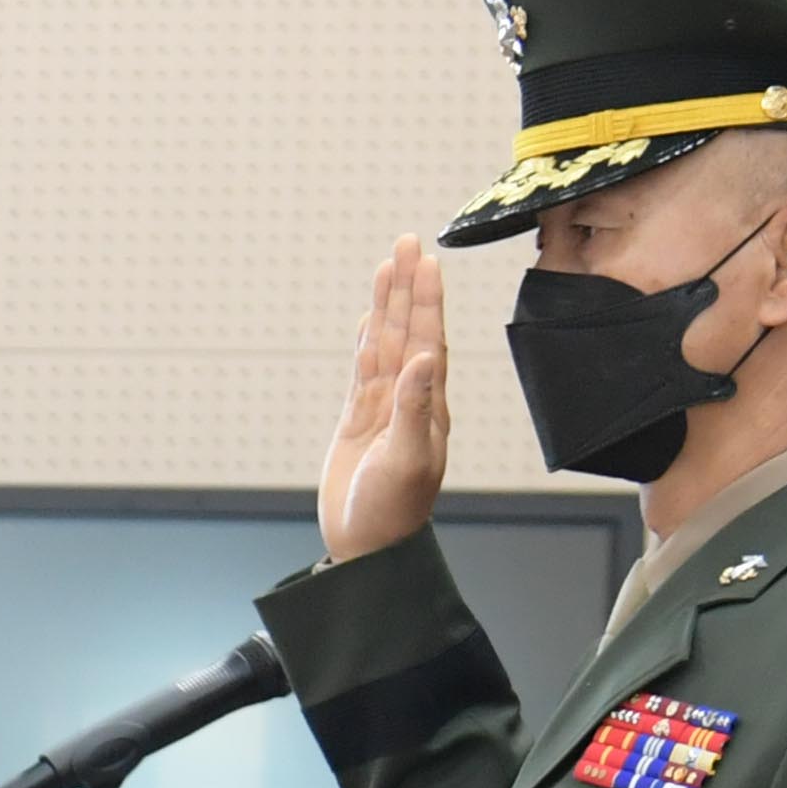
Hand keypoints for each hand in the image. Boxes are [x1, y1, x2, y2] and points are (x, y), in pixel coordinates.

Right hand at [319, 238, 450, 562]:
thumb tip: (420, 358)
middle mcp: (409, 397)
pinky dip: (364, 342)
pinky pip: (362, 371)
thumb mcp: (408, 459)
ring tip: (387, 266)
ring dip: (385, 305)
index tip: (424, 260)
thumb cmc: (393, 510)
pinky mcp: (359, 422)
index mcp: (428, 403)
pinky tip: (366, 321)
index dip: (425, 299)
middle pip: (406, 329)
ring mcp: (383, 408)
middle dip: (406, 286)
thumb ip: (413, 407)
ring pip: (382, 344)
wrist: (369, 545)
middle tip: (405, 242)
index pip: (426, 338)